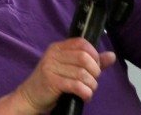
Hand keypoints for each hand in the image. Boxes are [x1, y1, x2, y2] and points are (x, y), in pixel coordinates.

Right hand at [0, 37, 115, 113]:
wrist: (29, 97)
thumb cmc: (52, 82)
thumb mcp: (70, 69)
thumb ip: (91, 62)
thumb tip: (111, 56)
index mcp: (58, 47)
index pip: (82, 43)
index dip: (94, 54)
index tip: (95, 67)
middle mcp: (53, 54)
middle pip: (84, 58)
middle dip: (94, 71)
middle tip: (92, 81)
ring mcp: (51, 67)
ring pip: (82, 73)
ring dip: (91, 85)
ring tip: (89, 90)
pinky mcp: (51, 82)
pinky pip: (75, 85)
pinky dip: (85, 92)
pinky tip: (85, 96)